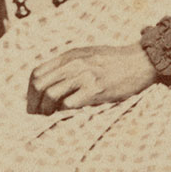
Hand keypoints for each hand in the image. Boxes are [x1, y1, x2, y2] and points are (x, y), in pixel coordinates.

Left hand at [27, 43, 157, 114]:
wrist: (140, 61)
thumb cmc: (114, 61)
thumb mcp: (88, 54)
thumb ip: (70, 65)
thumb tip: (50, 83)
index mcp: (70, 55)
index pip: (37, 72)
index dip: (30, 91)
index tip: (34, 103)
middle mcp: (74, 63)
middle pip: (39, 84)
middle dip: (34, 104)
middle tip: (38, 114)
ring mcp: (84, 76)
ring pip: (50, 95)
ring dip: (46, 110)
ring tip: (51, 116)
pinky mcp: (96, 89)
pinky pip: (69, 104)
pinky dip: (64, 112)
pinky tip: (69, 114)